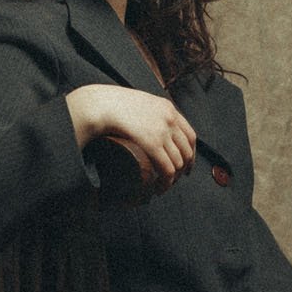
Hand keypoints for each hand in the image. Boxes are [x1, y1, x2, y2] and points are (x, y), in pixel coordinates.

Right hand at [66, 84, 195, 194]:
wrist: (101, 104)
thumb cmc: (112, 105)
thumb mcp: (139, 103)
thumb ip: (149, 113)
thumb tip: (147, 126)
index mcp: (168, 108)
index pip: (190, 135)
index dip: (191, 154)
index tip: (187, 165)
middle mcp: (170, 118)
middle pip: (186, 150)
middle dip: (183, 170)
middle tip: (174, 180)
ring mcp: (163, 131)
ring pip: (178, 163)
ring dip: (172, 180)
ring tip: (162, 186)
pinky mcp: (153, 143)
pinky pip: (167, 169)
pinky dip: (166, 182)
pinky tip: (159, 188)